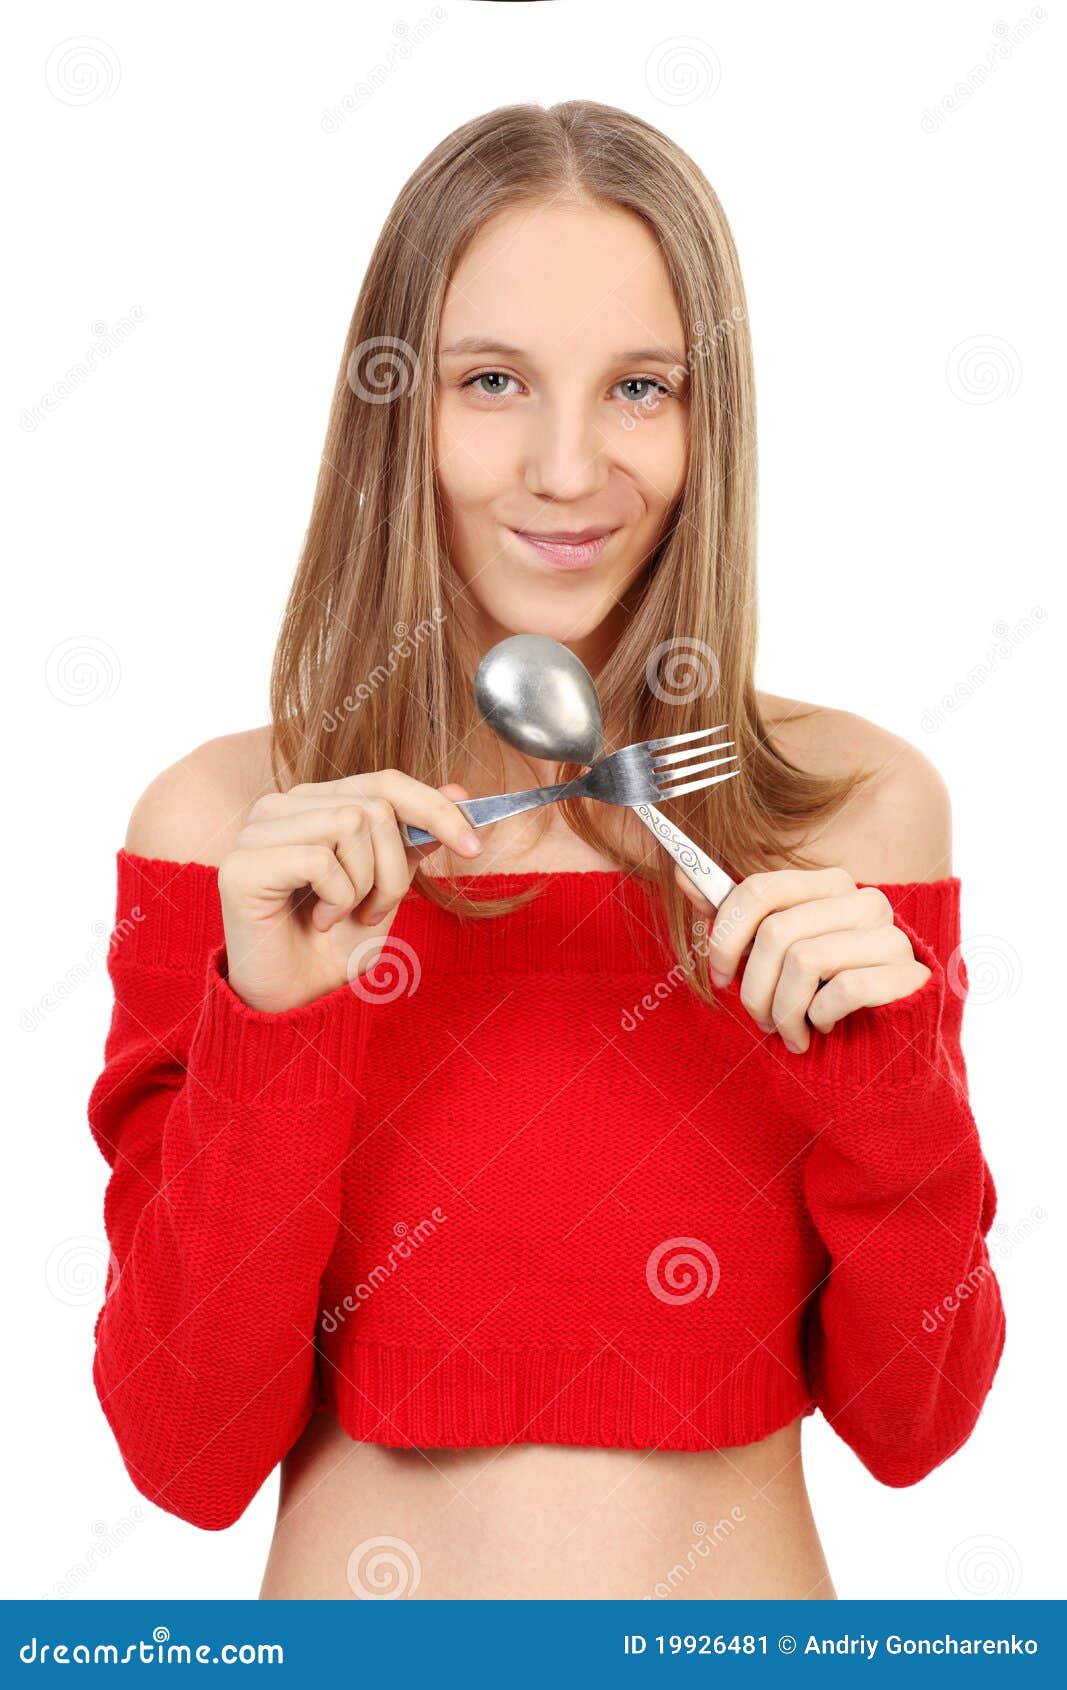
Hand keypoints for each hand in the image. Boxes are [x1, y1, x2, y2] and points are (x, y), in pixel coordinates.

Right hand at [218, 772, 480, 1013]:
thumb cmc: (336, 945)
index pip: (385, 782)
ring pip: (351, 824)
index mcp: (313, 803)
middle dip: (396, 869)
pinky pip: (321, 860)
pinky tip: (319, 922)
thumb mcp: (388, 887)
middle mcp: (280, 807)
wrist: (297, 1002)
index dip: (436, 809)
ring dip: (366, 886)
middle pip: (375, 805)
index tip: (475, 846)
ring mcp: (256, 831)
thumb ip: (413, 839)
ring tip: (343, 915)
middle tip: (375, 911)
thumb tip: (459, 792)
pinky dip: (338, 899)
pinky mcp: (242, 864)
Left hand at [674, 864, 931, 1052]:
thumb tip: (684, 876)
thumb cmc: (820, 995)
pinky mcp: (909, 975)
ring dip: (784, 1010)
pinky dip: (821, 1016)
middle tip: (758, 1019)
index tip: (719, 976)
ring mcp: (893, 936)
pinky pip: (844, 989)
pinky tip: (824, 1028)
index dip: (727, 936)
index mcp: (829, 885)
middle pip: (777, 931)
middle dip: (754, 987)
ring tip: (790, 1032)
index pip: (760, 890)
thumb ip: (735, 919)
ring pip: (805, 961)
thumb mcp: (773, 957)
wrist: (883, 1045)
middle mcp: (865, 901)